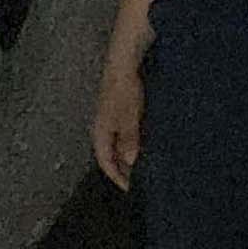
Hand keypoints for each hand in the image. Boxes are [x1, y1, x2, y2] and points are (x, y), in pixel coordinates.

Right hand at [91, 55, 145, 190]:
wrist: (124, 60)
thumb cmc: (124, 88)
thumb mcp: (129, 117)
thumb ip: (129, 139)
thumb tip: (130, 161)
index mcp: (101, 130)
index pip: (105, 161)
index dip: (116, 176)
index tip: (130, 188)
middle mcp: (104, 126)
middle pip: (111, 154)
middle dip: (123, 168)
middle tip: (140, 180)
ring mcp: (112, 117)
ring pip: (118, 143)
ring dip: (129, 155)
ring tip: (145, 164)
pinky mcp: (121, 109)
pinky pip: (125, 132)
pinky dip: (134, 142)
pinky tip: (146, 142)